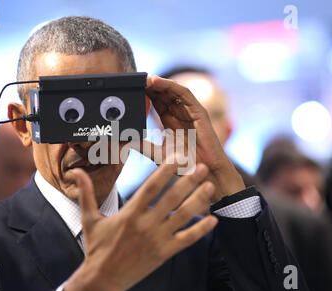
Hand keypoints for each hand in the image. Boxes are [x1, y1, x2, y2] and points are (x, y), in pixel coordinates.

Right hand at [62, 162, 217, 290]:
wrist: (102, 278)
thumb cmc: (96, 247)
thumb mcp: (89, 218)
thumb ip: (87, 193)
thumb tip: (76, 172)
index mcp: (129, 213)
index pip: (151, 186)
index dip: (165, 170)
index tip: (177, 157)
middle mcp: (145, 225)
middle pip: (172, 199)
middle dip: (189, 181)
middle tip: (202, 167)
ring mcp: (156, 240)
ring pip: (182, 217)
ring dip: (198, 201)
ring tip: (210, 186)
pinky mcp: (164, 254)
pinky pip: (186, 240)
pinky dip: (200, 230)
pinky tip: (212, 220)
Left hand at [141, 75, 244, 202]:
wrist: (205, 172)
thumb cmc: (185, 165)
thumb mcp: (158, 154)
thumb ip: (144, 146)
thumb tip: (126, 141)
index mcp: (171, 121)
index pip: (156, 102)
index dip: (145, 94)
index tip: (131, 88)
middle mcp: (181, 113)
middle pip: (163, 93)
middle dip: (149, 86)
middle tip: (134, 79)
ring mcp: (191, 111)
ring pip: (173, 91)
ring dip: (158, 83)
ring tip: (143, 78)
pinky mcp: (199, 111)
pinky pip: (184, 94)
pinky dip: (171, 86)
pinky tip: (157, 81)